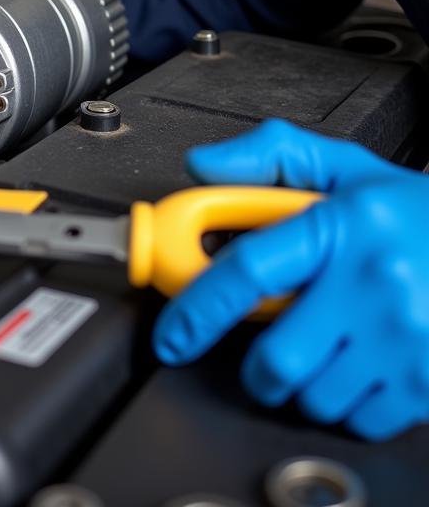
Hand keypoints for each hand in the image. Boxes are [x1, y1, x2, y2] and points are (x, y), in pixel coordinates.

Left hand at [153, 119, 428, 440]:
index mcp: (342, 226)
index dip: (197, 310)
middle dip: (257, 368)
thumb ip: (268, 156)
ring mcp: (407, 338)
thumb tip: (202, 166)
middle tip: (268, 352)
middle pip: (278, 359)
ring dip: (305, 385)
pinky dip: (348, 404)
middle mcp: (375, 284)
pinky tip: (360, 365)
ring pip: (316, 397)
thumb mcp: (344, 167)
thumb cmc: (412, 212)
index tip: (171, 336)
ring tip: (327, 346)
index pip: (249, 270)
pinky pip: (360, 420)